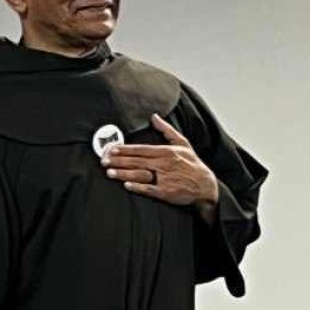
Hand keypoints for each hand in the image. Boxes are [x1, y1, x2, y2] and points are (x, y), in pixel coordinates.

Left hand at [103, 114, 218, 211]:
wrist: (206, 186)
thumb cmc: (192, 164)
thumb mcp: (183, 144)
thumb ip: (167, 130)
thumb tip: (154, 117)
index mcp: (166, 152)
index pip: (141, 149)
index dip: (125, 149)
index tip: (111, 149)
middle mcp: (164, 164)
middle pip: (137, 161)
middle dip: (119, 160)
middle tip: (103, 160)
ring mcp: (165, 178)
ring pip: (141, 174)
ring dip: (124, 173)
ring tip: (109, 172)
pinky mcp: (166, 192)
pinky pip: (150, 189)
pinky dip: (139, 187)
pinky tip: (126, 185)